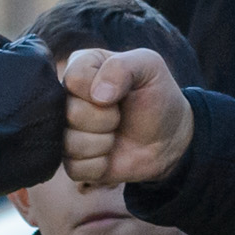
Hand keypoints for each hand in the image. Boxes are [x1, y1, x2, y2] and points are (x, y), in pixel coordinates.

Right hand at [61, 48, 191, 190]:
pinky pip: (74, 168)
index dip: (101, 90)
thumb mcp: (149, 66)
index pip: (74, 78)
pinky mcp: (71, 161)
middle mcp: (66, 98)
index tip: (120, 93)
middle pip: (70, 112)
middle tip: (120, 116)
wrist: (169, 137)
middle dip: (106, 119)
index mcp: (80, 68)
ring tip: (116, 134)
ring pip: (70, 143)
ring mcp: (66, 130)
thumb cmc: (156, 96)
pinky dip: (100, 165)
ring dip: (104, 143)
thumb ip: (122, 66)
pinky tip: (111, 155)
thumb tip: (98, 94)